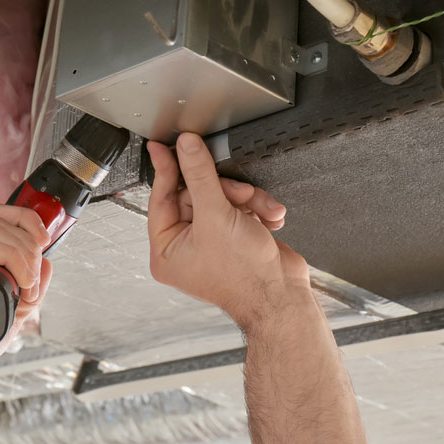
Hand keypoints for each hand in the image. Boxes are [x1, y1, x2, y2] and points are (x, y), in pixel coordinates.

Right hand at [0, 204, 52, 375]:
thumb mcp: (5, 314)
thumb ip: (26, 290)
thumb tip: (48, 264)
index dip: (25, 221)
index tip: (44, 241)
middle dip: (28, 246)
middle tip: (35, 281)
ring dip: (22, 255)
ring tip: (30, 287)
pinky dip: (8, 257)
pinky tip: (20, 280)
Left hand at [146, 133, 313, 331]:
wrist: (282, 298)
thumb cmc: (245, 276)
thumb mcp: (216, 216)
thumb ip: (199, 175)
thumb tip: (185, 148)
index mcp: (166, 250)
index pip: (161, 198)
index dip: (167, 169)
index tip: (163, 146)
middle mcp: (186, 248)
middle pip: (196, 194)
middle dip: (225, 191)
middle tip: (238, 194)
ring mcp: (212, 243)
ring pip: (222, 198)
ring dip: (247, 200)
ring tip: (259, 210)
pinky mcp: (235, 238)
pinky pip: (240, 209)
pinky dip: (257, 210)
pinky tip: (269, 219)